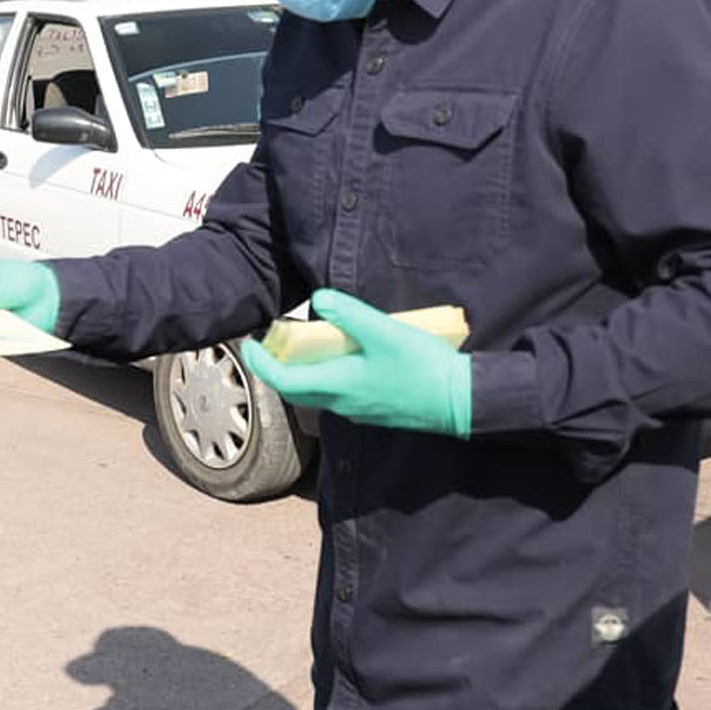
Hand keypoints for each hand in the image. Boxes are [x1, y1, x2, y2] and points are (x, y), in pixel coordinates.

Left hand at [238, 288, 471, 438]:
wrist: (461, 402)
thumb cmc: (423, 368)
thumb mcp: (384, 332)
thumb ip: (350, 314)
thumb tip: (318, 298)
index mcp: (337, 387)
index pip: (282, 381)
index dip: (260, 363)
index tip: (250, 345)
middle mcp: (342, 404)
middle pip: (297, 389)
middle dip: (279, 366)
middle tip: (273, 342)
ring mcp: (359, 411)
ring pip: (318, 392)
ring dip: (305, 371)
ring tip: (307, 343)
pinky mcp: (376, 410)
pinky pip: (340, 394)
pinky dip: (328, 376)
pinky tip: (345, 356)